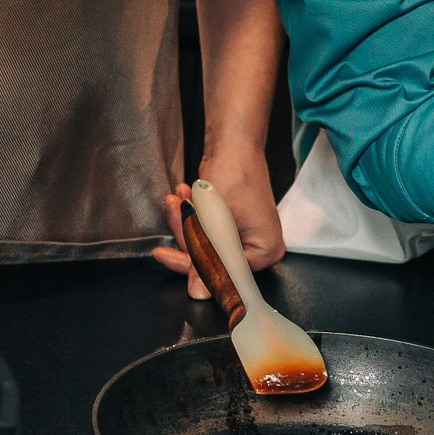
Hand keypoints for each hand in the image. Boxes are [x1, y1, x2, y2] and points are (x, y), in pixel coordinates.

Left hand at [151, 151, 285, 300]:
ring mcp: (244, 237)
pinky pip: (204, 233)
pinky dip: (192, 217)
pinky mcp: (229, 227)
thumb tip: (198, 292)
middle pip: (212, 260)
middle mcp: (258, 249)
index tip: (168, 255)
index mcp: (265, 252)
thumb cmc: (234, 173)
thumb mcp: (215, 221)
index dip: (194, 263)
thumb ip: (206, 259)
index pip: (224, 274)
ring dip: (186, 221)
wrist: (233, 142)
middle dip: (187, 233)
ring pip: (203, 245)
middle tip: (176, 209)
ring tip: (179, 198)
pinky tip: (186, 198)